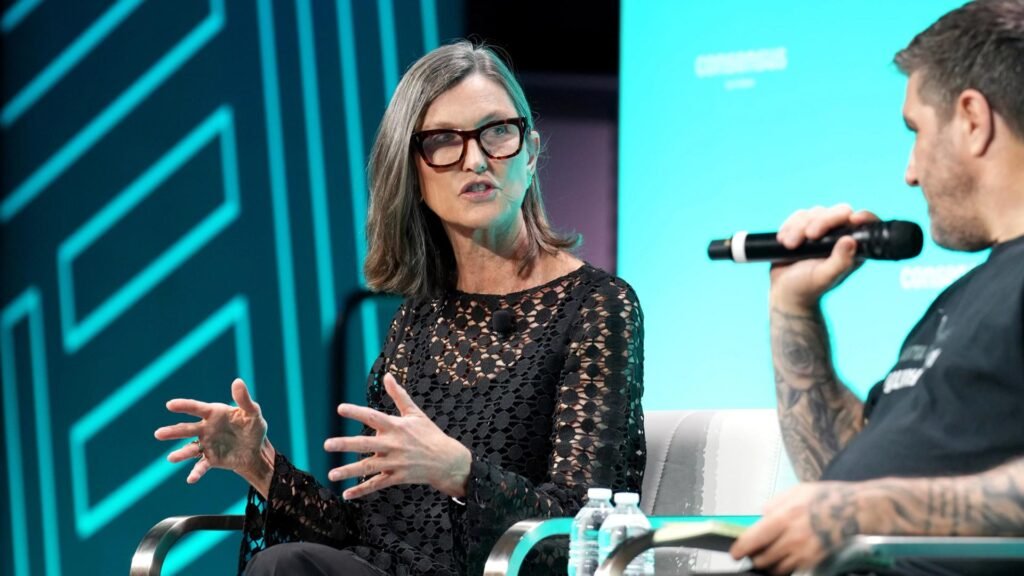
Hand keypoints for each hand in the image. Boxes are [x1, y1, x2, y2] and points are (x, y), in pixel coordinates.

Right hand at [154, 378, 274, 493]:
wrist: (256, 450)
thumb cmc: (253, 427)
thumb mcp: (253, 413)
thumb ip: (244, 400)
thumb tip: (237, 381)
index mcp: (214, 414)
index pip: (197, 408)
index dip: (184, 406)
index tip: (170, 405)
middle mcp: (206, 429)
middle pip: (187, 429)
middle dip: (173, 431)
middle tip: (158, 434)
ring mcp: (207, 445)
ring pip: (190, 449)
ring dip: (181, 453)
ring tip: (171, 458)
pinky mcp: (211, 459)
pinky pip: (201, 466)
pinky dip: (196, 472)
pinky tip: (191, 479)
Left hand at [324, 373, 471, 499]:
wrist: (446, 461)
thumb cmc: (429, 434)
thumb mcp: (415, 413)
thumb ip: (399, 395)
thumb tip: (387, 375)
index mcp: (396, 427)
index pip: (373, 417)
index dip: (357, 412)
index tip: (340, 409)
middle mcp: (393, 445)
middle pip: (365, 444)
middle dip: (345, 444)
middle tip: (327, 445)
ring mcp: (394, 463)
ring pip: (368, 468)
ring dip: (348, 471)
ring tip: (331, 474)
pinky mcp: (397, 478)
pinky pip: (376, 485)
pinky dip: (361, 490)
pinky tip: (346, 495)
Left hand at [730, 482, 859, 574]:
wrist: (853, 510)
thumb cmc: (825, 498)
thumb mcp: (795, 491)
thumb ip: (774, 504)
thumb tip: (760, 516)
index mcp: (784, 516)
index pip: (754, 538)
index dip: (741, 548)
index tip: (735, 552)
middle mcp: (792, 537)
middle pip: (762, 558)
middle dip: (753, 557)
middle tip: (751, 552)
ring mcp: (803, 551)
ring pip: (775, 568)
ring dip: (767, 564)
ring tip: (767, 555)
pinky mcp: (813, 560)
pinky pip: (790, 570)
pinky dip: (782, 567)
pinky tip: (783, 557)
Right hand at [770, 204, 879, 310]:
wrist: (784, 291)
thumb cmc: (807, 288)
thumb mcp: (824, 278)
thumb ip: (840, 262)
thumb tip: (850, 241)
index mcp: (852, 249)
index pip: (865, 225)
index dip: (864, 217)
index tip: (853, 218)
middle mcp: (839, 237)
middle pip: (839, 211)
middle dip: (822, 221)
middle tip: (809, 236)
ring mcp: (822, 231)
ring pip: (816, 212)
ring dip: (799, 227)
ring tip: (790, 245)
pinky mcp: (804, 227)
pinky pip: (799, 215)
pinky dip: (790, 226)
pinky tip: (784, 240)